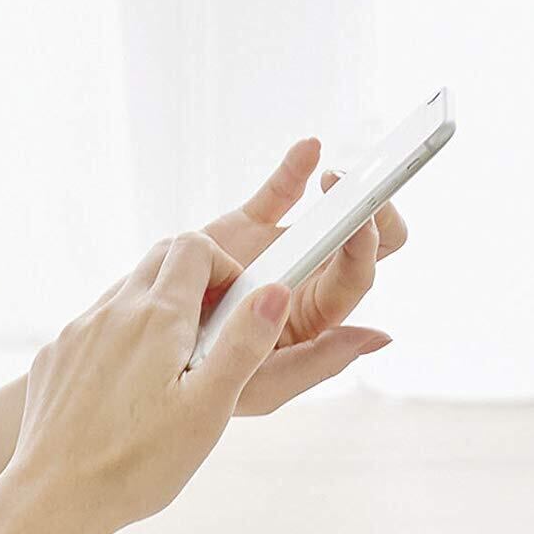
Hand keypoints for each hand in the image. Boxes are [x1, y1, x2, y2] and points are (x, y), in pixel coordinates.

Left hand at [4, 231, 294, 533]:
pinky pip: (94, 328)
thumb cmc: (138, 464)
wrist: (55, 498)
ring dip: (156, 311)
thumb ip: (243, 345)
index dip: (224, 267)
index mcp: (157, 317)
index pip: (195, 247)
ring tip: (170, 370)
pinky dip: (120, 340)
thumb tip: (275, 291)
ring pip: (125, 293)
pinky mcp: (54, 358)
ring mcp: (77, 333)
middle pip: (159, 258)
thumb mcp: (209, 409)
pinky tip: (127, 392)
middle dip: (193, 278)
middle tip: (210, 333)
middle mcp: (112, 311)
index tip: (235, 310)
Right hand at [197, 137, 407, 416]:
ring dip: (340, 188)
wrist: (152, 354)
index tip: (356, 221)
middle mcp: (308, 278)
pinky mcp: (248, 228)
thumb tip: (381, 336)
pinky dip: (295, 169)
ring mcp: (280, 250)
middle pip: (362, 239)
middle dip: (371, 211)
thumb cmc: (212, 381)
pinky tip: (309, 148)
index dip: (365, 245)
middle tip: (353, 193)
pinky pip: (278, 194)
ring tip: (334, 176)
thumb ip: (320, 361)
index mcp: (318, 315)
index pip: (359, 274)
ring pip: (327, 212)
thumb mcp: (265, 385)